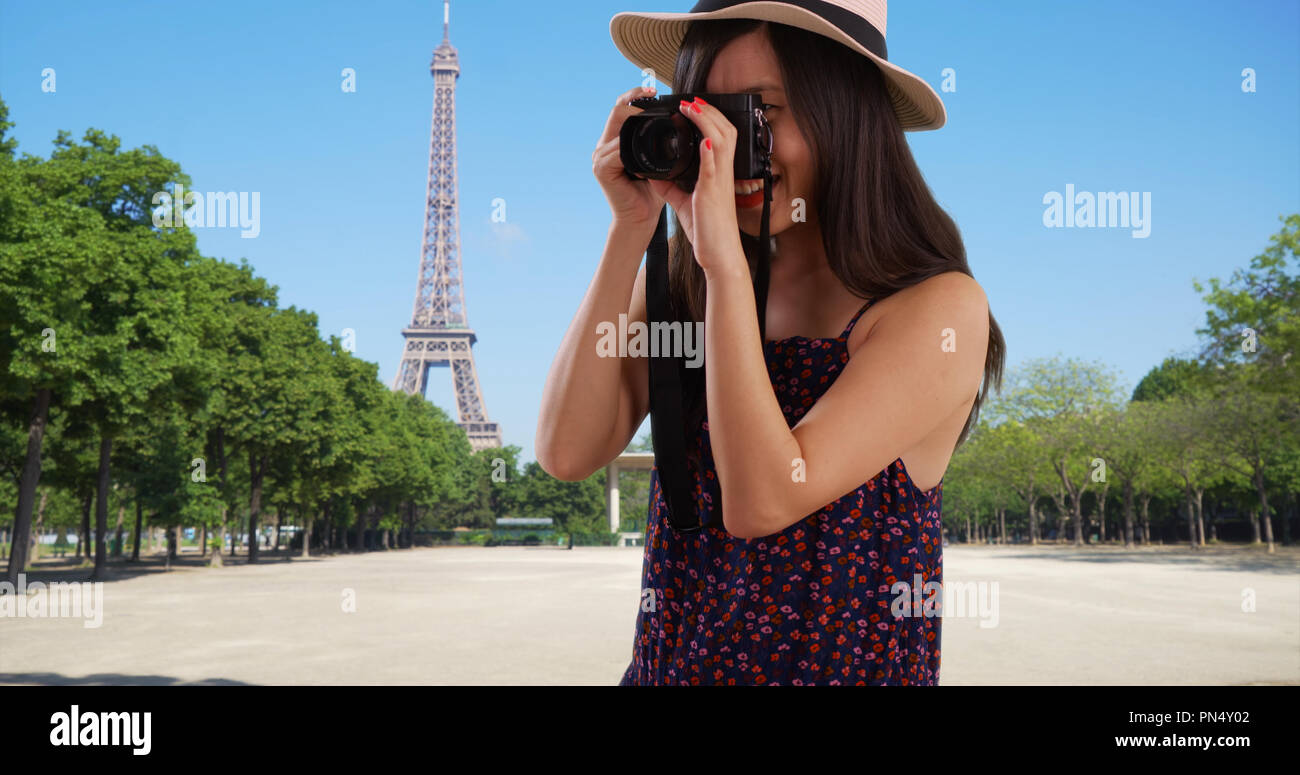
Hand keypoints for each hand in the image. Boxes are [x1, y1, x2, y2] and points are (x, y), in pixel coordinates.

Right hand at [592, 86, 667, 229]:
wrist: (642, 219)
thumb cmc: (653, 193)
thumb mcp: (660, 161)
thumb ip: (662, 143)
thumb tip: (679, 118)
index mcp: (618, 142)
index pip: (623, 110)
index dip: (636, 95)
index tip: (654, 89)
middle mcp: (605, 146)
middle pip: (617, 112)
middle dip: (634, 100)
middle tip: (652, 94)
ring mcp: (600, 156)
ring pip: (615, 126)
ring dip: (634, 118)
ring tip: (652, 114)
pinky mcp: (601, 169)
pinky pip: (615, 150)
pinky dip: (630, 145)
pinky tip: (644, 142)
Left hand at [647, 97, 745, 276]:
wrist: (719, 254)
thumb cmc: (707, 229)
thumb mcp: (683, 201)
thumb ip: (670, 185)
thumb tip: (652, 173)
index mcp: (718, 173)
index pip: (721, 136)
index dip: (709, 118)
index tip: (692, 106)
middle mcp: (723, 172)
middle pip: (726, 130)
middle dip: (709, 111)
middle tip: (692, 99)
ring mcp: (720, 181)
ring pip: (723, 140)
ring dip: (708, 121)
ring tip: (692, 107)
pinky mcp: (713, 193)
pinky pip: (715, 167)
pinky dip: (710, 151)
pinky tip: (704, 140)